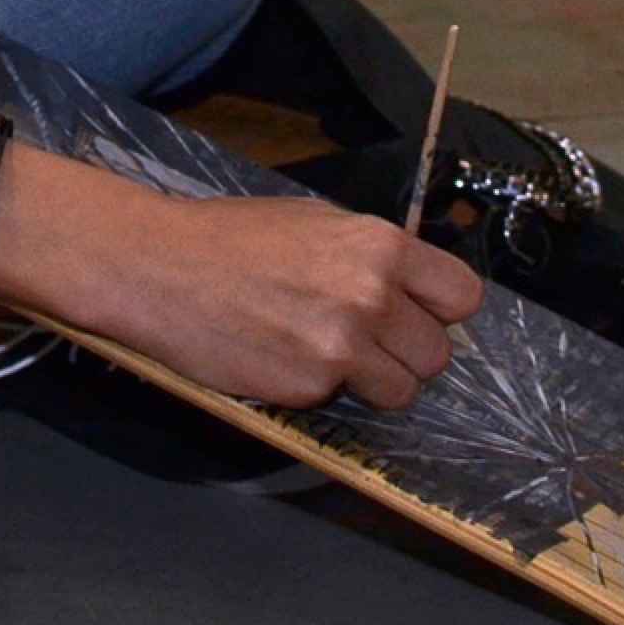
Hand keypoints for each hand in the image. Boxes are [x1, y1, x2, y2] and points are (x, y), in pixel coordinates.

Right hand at [28, 180, 486, 412]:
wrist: (160, 268)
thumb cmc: (230, 238)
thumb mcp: (315, 222)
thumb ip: (370, 256)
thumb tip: (410, 286)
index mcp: (380, 246)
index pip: (463, 297)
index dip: (439, 311)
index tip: (416, 314)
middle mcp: (372, 296)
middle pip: (437, 353)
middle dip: (406, 353)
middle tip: (364, 342)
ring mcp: (343, 346)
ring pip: (403, 390)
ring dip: (375, 382)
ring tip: (330, 358)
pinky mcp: (310, 387)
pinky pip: (345, 402)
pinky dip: (325, 391)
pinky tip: (287, 360)